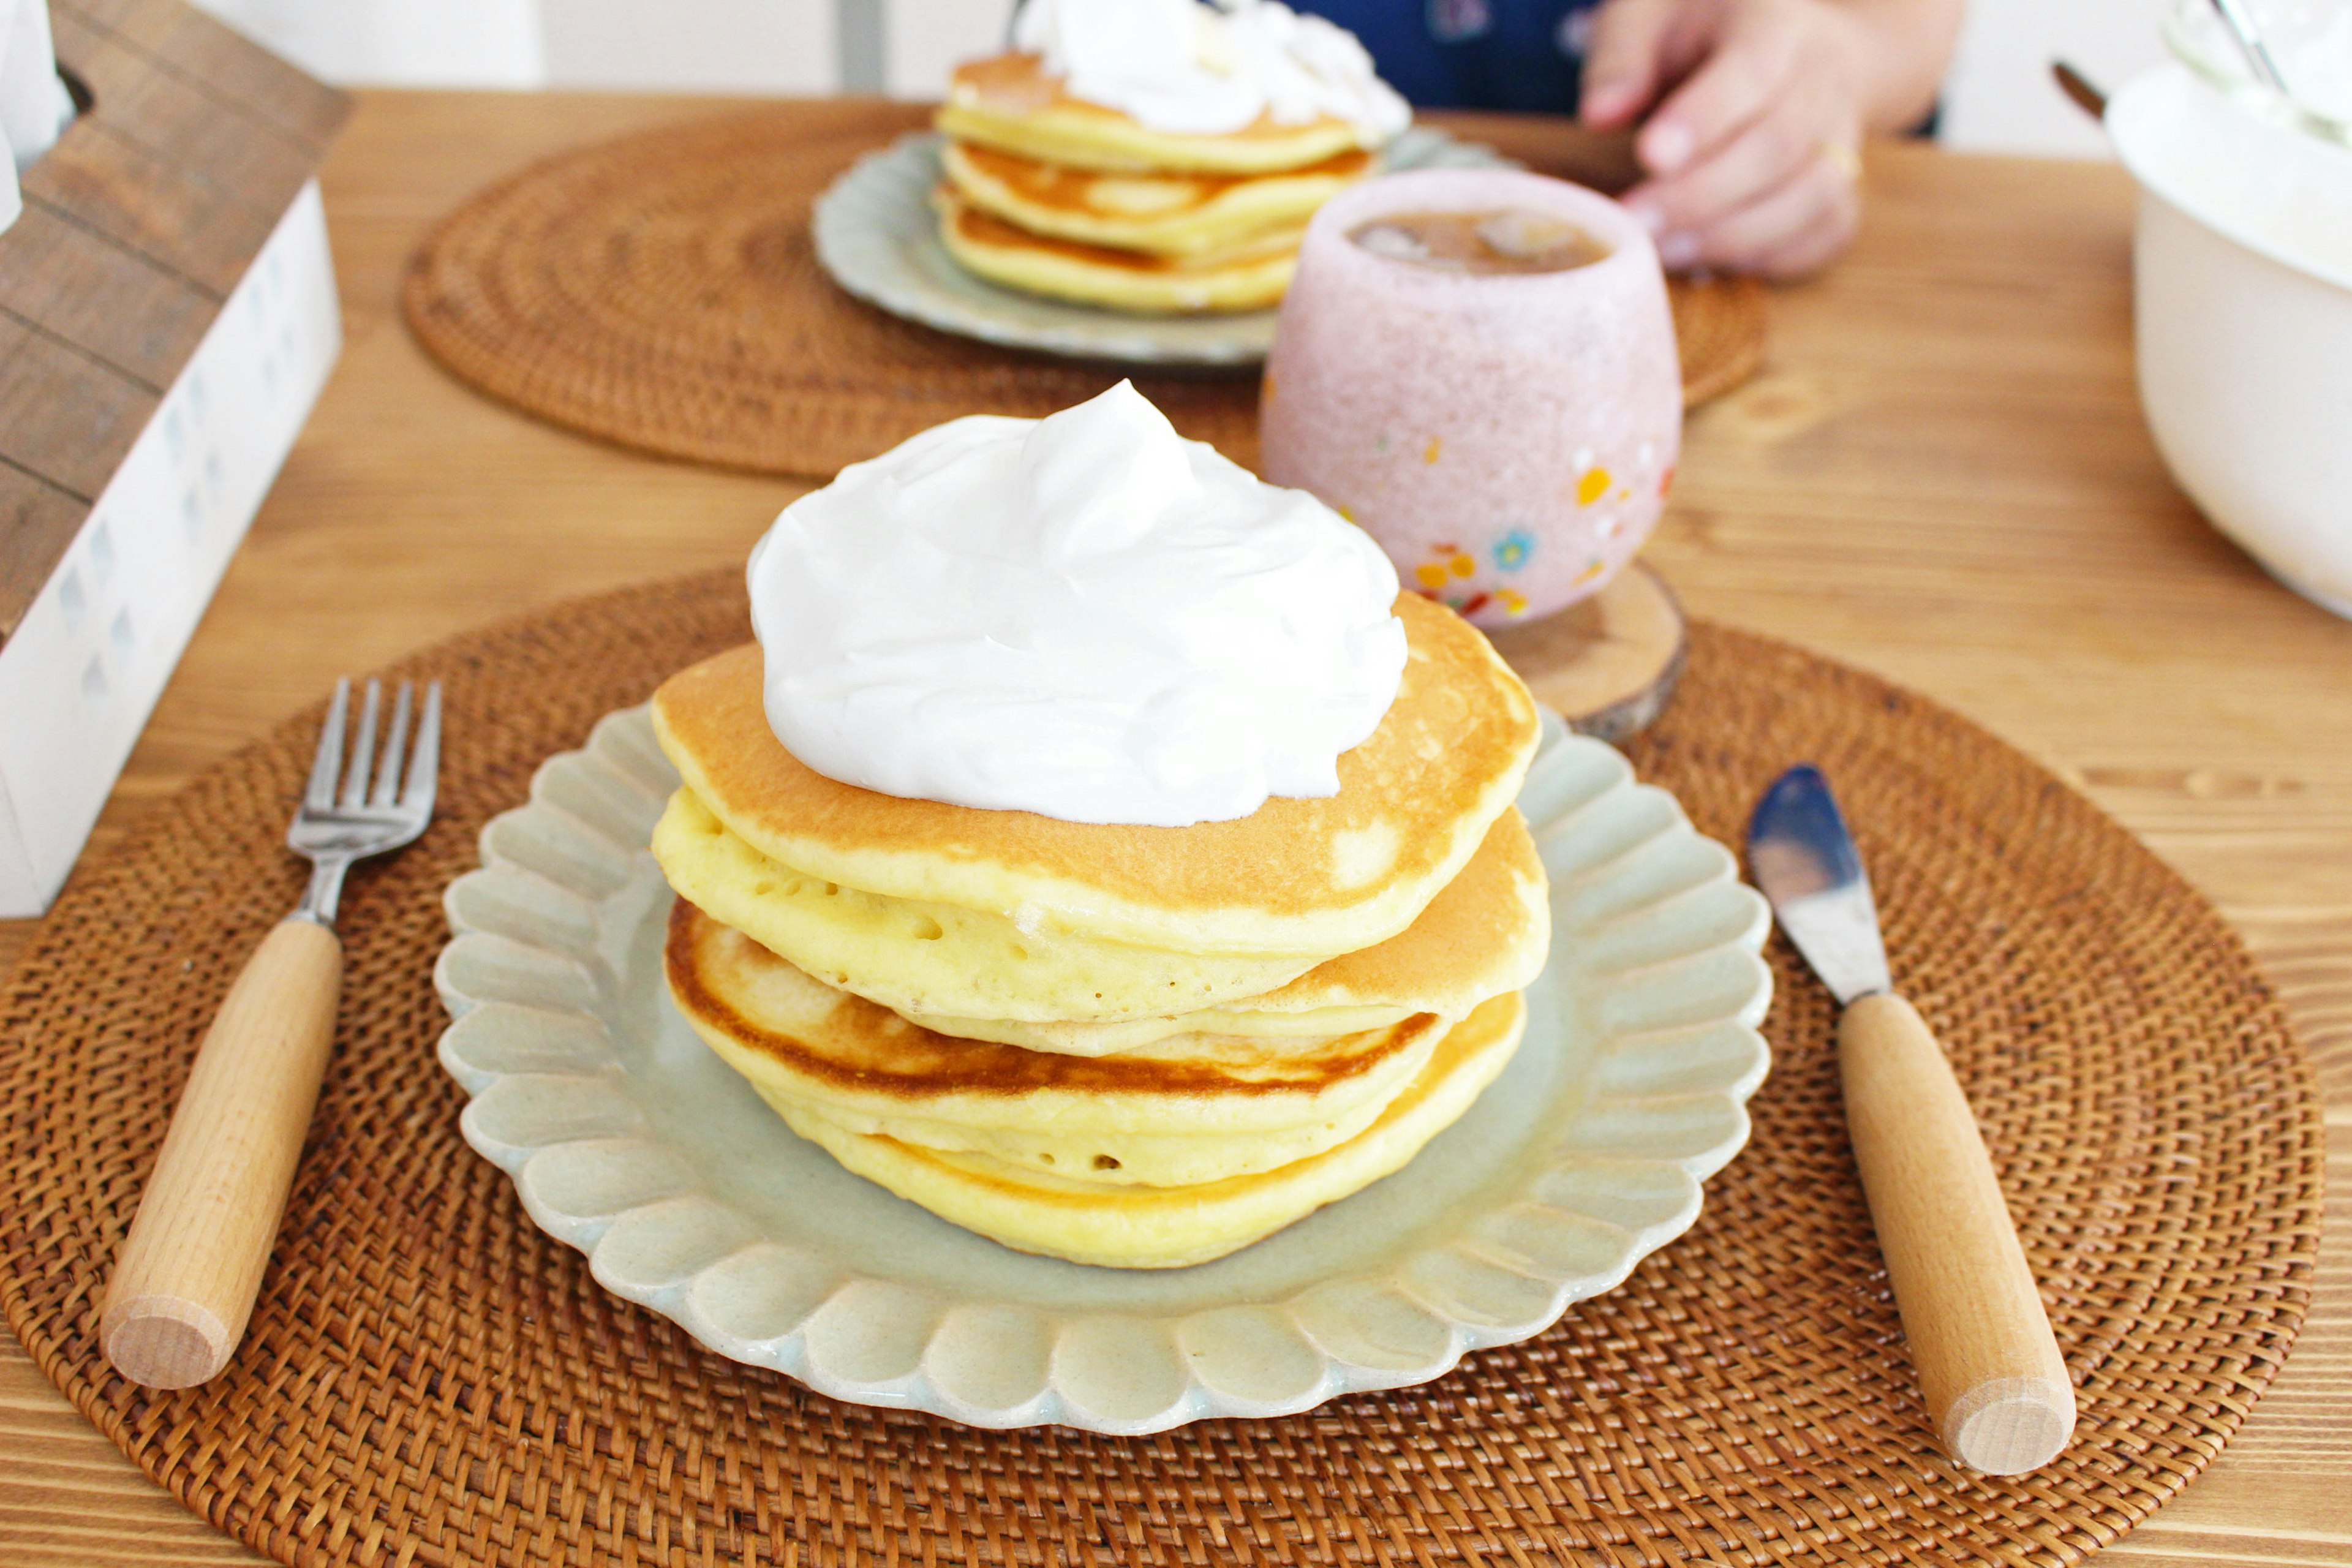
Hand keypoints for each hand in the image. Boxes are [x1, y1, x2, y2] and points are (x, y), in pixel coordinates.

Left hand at [1581, 0, 1938, 278]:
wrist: (1794, 46)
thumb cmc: (1704, 29)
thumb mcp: (1652, 13)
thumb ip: (1622, 55)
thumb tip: (1598, 115)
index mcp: (1774, 22)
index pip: (1751, 71)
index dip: (1704, 120)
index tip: (1649, 157)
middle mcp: (1822, 79)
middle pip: (1780, 145)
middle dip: (1702, 195)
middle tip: (1636, 224)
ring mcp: (1842, 137)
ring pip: (1813, 197)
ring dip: (1734, 237)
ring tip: (1662, 252)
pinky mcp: (1844, 187)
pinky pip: (1829, 232)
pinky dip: (1774, 259)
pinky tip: (1714, 263)